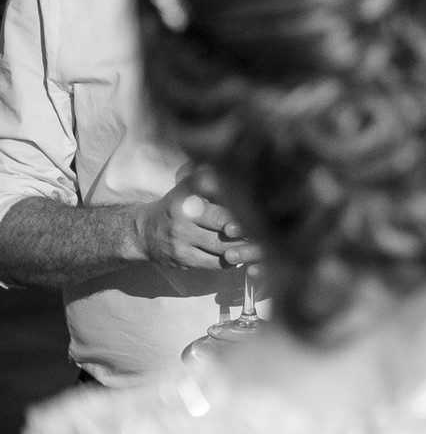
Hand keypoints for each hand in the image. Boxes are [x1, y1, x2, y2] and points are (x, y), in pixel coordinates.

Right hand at [135, 166, 261, 269]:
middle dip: (247, 224)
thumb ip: (216, 182)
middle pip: (224, 219)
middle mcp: (182, 211)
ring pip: (222, 244)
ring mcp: (180, 236)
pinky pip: (215, 262)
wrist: (144, 233)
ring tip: (259, 242)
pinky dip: (232, 260)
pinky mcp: (182, 257)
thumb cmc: (178, 207)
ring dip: (243, 245)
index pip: (217, 187)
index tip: (261, 201)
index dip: (241, 196)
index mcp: (187, 189)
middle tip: (266, 225)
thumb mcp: (190, 188)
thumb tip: (254, 178)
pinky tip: (241, 255)